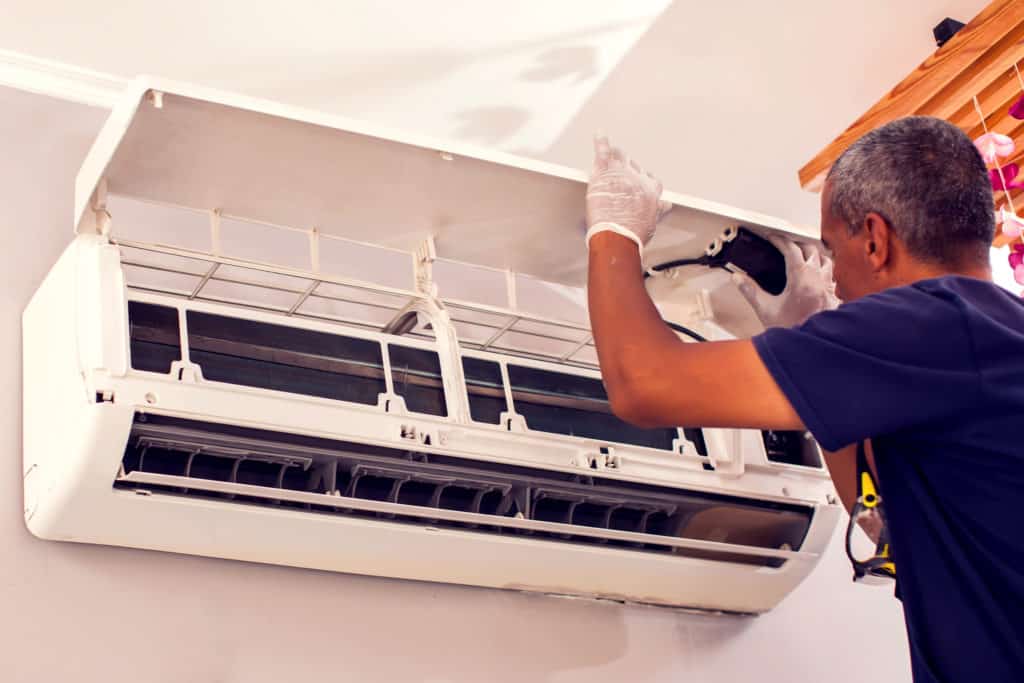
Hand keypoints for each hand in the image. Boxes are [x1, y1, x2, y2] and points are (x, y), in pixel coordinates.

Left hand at [585, 135, 671, 252]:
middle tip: (620, 174)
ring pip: (621, 157)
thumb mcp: (651, 223)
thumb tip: (666, 205)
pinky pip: (603, 152)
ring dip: (617, 156)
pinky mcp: (604, 173)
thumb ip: (657, 211)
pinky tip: (599, 134)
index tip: (641, 182)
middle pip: (635, 167)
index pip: (652, 180)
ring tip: (611, 154)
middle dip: (629, 168)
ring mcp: (622, 174)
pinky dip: (601, 141)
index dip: (645, 180)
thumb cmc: (633, 235)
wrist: (618, 235)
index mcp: (651, 191)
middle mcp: (638, 179)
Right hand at [733, 234, 838, 327]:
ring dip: (815, 256)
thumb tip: (737, 278)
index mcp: (800, 277)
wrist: (812, 348)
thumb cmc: (792, 330)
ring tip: (806, 257)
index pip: (791, 249)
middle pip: (811, 250)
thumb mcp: (765, 310)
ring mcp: (828, 288)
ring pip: (826, 261)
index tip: (772, 237)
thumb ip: (750, 291)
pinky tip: (818, 280)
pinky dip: (824, 273)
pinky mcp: (833, 299)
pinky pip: (831, 279)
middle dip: (798, 244)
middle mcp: (817, 278)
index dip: (780, 240)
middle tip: (787, 244)